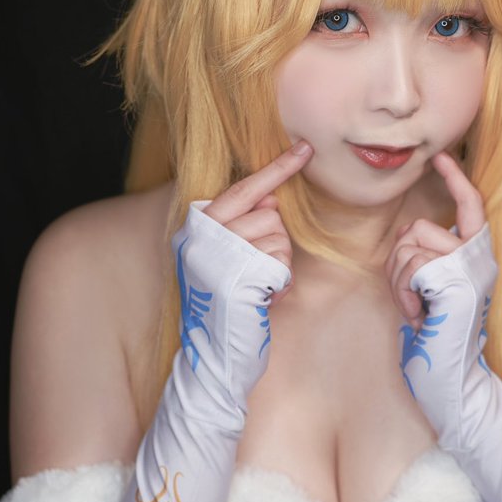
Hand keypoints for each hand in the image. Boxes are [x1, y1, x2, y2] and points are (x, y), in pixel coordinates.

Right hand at [203, 140, 312, 302]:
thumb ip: (241, 224)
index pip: (241, 190)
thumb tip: (270, 199)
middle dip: (275, 241)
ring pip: (278, 237)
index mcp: (196, 228)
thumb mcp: (225, 256)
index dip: (275, 170)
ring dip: (279, 263)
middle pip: (268, 215)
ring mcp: (218, 257)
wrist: (211, 350)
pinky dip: (280, 282)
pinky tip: (262, 297)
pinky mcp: (237, 278)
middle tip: (257, 270)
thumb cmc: (225, 301)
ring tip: (257, 286)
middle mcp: (203, 238)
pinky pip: (280, 263)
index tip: (304, 150)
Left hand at [386, 152, 485, 328]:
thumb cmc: (436, 332)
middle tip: (409, 296)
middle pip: (419, 228)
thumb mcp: (432, 286)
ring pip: (410, 246)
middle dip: (398, 260)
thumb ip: (427, 255)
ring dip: (398, 280)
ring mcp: (471, 268)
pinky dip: (404, 292)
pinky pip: (412, 266)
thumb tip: (409, 234)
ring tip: (415, 308)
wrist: (450, 375)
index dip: (456, 178)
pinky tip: (418, 314)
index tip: (441, 157)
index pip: (471, 204)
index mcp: (477, 255)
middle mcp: (481, 258)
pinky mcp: (458, 281)